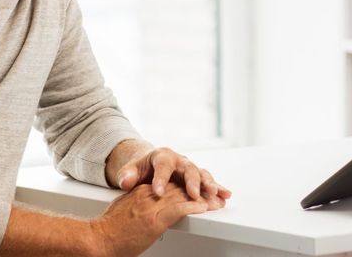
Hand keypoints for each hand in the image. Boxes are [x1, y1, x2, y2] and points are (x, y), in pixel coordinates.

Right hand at [91, 182, 207, 256]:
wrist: (98, 238)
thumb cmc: (108, 229)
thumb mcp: (123, 208)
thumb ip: (137, 202)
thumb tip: (144, 206)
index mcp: (141, 191)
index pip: (169, 185)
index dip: (186, 187)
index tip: (197, 189)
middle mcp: (149, 195)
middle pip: (179, 188)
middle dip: (199, 191)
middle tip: (215, 194)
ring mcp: (152, 207)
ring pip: (183, 196)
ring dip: (202, 199)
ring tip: (216, 201)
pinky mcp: (154, 220)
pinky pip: (178, 209)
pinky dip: (192, 207)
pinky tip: (203, 207)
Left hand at [114, 146, 231, 209]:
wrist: (150, 166)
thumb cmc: (142, 169)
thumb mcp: (131, 169)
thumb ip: (127, 175)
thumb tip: (126, 181)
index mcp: (162, 156)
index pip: (162, 166)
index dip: (161, 179)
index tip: (158, 192)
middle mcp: (179, 160)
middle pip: (188, 168)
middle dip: (192, 182)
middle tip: (193, 195)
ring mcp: (189, 169)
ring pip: (201, 174)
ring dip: (208, 184)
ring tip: (214, 193)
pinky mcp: (196, 178)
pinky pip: (209, 182)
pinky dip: (218, 188)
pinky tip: (225, 194)